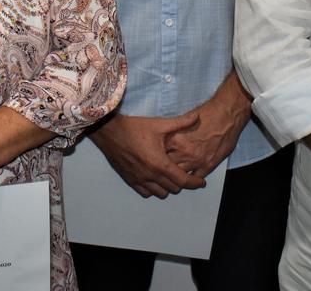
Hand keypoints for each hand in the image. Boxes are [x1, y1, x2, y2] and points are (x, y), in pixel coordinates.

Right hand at [90, 112, 204, 196]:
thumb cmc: (134, 128)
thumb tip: (198, 116)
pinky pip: (145, 193)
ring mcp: (139, 179)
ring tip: (169, 176)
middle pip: (174, 188)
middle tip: (184, 173)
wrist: (110, 131)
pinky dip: (153, 189)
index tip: (201, 182)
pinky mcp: (129, 180)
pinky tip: (154, 179)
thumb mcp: (160, 124)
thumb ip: (181, 122)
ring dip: (168, 187)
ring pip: (160, 193)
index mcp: (160, 164)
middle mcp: (151, 175)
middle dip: (182, 182)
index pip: (183, 181)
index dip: (195, 183)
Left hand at [164, 75, 250, 178]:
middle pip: (167, 166)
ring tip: (173, 175)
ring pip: (180, 175)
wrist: (226, 116)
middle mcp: (184, 152)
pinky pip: (196, 178)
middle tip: (161, 169)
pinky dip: (191, 179)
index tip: (153, 157)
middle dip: (163, 168)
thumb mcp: (184, 120)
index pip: (159, 153)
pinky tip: (188, 178)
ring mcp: (196, 161)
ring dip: (176, 176)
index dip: (155, 156)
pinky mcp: (208, 165)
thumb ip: (174, 130)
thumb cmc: (207, 114)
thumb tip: (164, 135)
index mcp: (175, 140)